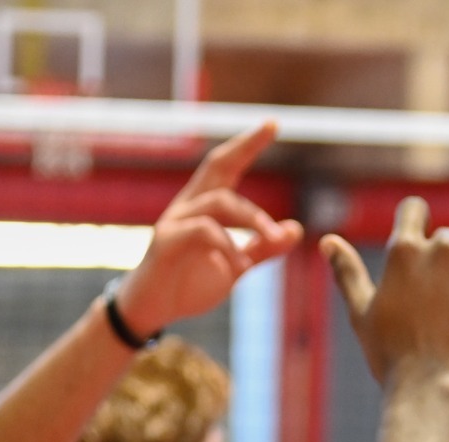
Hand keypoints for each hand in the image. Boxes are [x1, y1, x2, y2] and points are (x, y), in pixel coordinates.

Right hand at [117, 122, 304, 334]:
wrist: (152, 310)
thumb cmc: (189, 283)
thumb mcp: (235, 265)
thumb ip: (263, 248)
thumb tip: (296, 228)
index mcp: (205, 207)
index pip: (227, 167)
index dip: (247, 145)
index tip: (273, 123)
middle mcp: (188, 206)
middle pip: (216, 165)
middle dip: (244, 145)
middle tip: (271, 128)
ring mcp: (174, 221)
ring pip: (219, 202)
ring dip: (252, 217)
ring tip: (274, 237)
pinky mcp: (165, 242)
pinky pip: (203, 232)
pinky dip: (229, 246)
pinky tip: (242, 264)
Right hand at [322, 197, 448, 396]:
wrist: (433, 390)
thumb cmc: (391, 356)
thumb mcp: (362, 312)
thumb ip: (347, 271)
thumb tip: (328, 241)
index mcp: (404, 250)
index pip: (414, 208)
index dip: (417, 221)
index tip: (421, 241)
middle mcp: (441, 249)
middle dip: (445, 258)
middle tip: (440, 297)